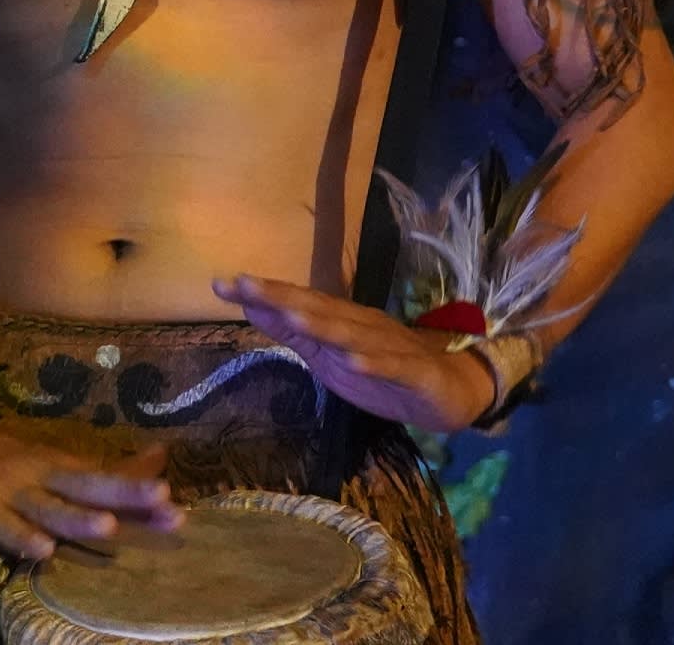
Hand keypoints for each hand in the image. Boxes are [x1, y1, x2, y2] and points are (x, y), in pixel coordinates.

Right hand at [0, 410, 183, 561]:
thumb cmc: (0, 460)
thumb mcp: (53, 460)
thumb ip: (103, 468)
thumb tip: (160, 458)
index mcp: (61, 465)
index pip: (108, 479)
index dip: (141, 493)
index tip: (177, 506)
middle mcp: (41, 475)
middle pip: (88, 485)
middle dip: (125, 493)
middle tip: (163, 502)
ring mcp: (9, 491)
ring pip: (48, 507)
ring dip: (77, 518)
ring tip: (108, 527)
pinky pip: (2, 526)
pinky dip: (21, 537)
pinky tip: (41, 550)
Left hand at [212, 274, 497, 432]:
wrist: (451, 388)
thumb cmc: (384, 369)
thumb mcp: (331, 356)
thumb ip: (294, 333)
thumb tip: (251, 306)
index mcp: (341, 322)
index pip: (297, 303)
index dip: (262, 294)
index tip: (222, 284)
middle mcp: (362, 326)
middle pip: (319, 310)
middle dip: (282, 297)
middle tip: (244, 283)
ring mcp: (390, 347)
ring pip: (352, 335)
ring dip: (322, 325)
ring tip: (291, 315)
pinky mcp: (415, 373)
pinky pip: (392, 366)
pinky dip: (374, 362)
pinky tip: (354, 360)